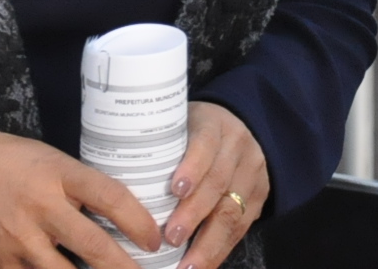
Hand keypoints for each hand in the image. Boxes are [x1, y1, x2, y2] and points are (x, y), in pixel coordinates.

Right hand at [0, 129, 155, 268]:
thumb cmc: (8, 162)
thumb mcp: (50, 160)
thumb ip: (79, 187)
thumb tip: (117, 214)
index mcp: (58, 174)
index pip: (110, 197)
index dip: (138, 222)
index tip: (154, 240)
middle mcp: (41, 208)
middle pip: (94, 246)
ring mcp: (20, 239)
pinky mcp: (0, 262)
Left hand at [161, 102, 269, 268]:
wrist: (234, 129)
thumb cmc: (189, 134)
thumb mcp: (176, 127)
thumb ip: (156, 148)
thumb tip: (117, 186)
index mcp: (213, 123)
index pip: (205, 143)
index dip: (193, 167)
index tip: (175, 190)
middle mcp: (238, 145)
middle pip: (218, 182)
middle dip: (194, 213)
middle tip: (171, 237)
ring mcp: (252, 172)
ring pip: (233, 210)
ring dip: (208, 243)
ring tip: (187, 266)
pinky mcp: (260, 196)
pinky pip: (241, 228)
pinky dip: (220, 250)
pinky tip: (201, 265)